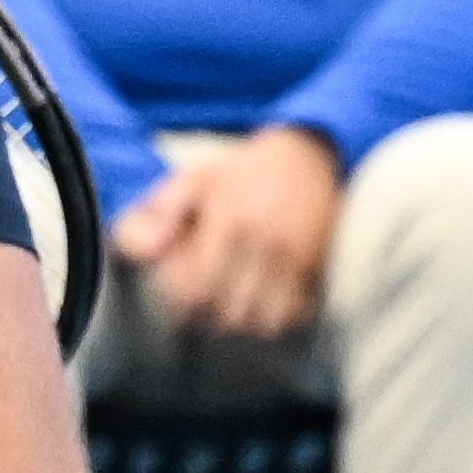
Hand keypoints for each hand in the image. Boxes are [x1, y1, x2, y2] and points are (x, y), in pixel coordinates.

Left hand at [108, 125, 344, 339]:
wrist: (305, 152)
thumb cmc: (241, 171)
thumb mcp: (192, 179)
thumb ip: (158, 213)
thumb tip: (154, 252)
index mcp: (230, 220)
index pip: (199, 290)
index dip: (184, 301)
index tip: (181, 291)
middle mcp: (266, 241)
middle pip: (231, 313)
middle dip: (211, 315)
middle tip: (206, 299)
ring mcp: (296, 254)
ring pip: (264, 320)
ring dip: (244, 320)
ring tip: (233, 301)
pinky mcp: (318, 263)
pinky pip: (295, 313)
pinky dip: (277, 317)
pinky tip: (263, 300)